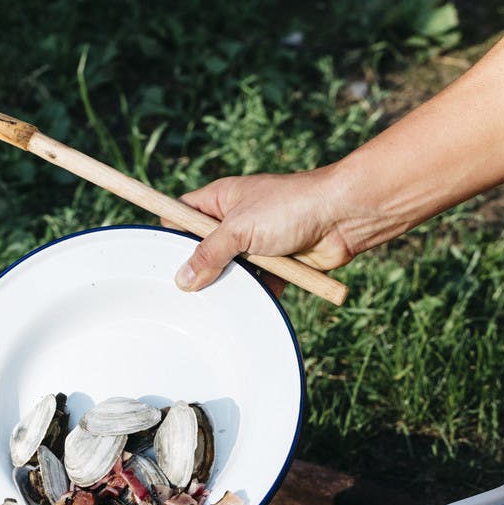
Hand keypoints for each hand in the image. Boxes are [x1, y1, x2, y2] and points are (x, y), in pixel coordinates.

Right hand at [170, 169, 355, 293]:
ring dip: (229, 283)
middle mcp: (237, 220)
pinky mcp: (278, 263)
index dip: (170, 233)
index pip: (183, 214)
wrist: (344, 215)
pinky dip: (257, 294)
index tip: (159, 258)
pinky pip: (259, 284)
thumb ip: (209, 254)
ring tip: (216, 301)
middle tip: (184, 290)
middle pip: (205, 248)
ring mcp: (258, 243)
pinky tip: (250, 305)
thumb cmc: (291, 206)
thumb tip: (183, 279)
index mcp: (221, 199)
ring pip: (232, 270)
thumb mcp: (239, 228)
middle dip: (198, 268)